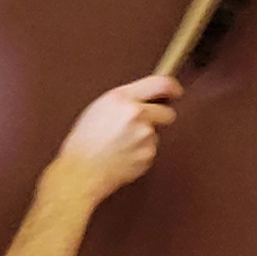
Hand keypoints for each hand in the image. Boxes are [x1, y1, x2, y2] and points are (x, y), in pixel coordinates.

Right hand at [46, 74, 181, 207]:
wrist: (81, 171)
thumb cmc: (84, 142)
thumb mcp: (100, 108)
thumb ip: (125, 100)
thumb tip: (145, 99)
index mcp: (122, 98)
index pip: (160, 84)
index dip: (172, 88)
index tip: (175, 91)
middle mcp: (137, 114)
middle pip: (167, 113)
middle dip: (159, 118)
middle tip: (140, 126)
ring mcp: (145, 136)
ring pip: (154, 135)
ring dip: (143, 138)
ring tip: (120, 145)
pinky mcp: (148, 155)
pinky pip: (150, 151)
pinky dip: (139, 154)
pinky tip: (122, 155)